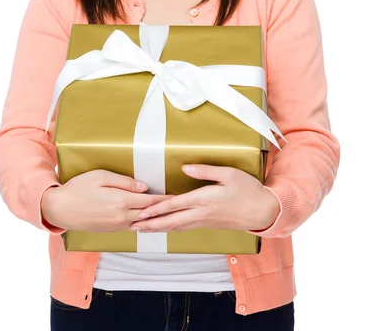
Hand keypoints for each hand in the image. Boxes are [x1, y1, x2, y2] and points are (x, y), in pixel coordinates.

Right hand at [41, 169, 172, 232]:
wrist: (60, 209)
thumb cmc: (78, 188)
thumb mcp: (100, 177)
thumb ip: (124, 181)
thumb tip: (143, 186)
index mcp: (121, 201)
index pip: (150, 201)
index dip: (164, 198)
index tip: (177, 196)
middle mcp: (122, 216)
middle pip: (149, 213)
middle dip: (163, 209)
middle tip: (178, 205)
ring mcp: (116, 225)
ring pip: (141, 221)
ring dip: (154, 218)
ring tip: (167, 213)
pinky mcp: (111, 229)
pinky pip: (131, 225)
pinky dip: (142, 222)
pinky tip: (147, 218)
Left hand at [129, 164, 280, 232]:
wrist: (264, 211)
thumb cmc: (248, 190)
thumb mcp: (228, 173)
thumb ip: (205, 170)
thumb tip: (184, 167)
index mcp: (203, 199)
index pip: (174, 205)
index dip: (155, 208)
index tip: (140, 211)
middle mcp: (201, 213)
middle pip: (171, 220)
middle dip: (150, 223)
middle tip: (132, 226)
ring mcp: (205, 221)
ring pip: (177, 226)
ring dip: (159, 228)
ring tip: (144, 229)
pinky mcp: (209, 224)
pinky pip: (186, 227)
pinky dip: (172, 228)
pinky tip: (167, 227)